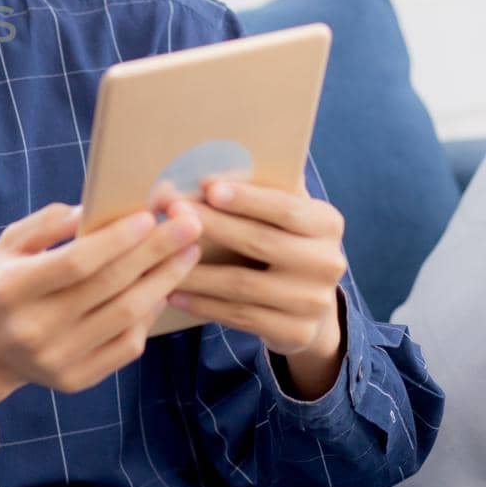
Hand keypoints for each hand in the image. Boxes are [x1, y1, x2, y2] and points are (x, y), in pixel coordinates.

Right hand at [0, 199, 202, 447]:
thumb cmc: (4, 285)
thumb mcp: (10, 245)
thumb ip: (47, 224)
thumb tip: (94, 209)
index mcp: (13, 289)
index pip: (76, 263)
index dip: (117, 240)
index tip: (150, 216)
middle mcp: (35, 328)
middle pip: (109, 287)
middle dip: (156, 252)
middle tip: (190, 224)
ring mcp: (58, 358)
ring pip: (126, 316)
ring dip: (164, 281)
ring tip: (188, 253)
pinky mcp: (77, 380)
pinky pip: (127, 345)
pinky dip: (150, 315)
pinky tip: (163, 288)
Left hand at [166, 177, 347, 396]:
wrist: (311, 305)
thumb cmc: (283, 242)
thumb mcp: (284, 214)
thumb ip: (263, 188)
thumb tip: (214, 153)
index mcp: (326, 223)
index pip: (285, 208)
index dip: (247, 198)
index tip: (207, 186)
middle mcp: (327, 262)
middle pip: (259, 242)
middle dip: (211, 226)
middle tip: (171, 213)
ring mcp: (313, 302)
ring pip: (242, 284)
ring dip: (195, 269)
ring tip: (158, 256)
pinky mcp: (296, 333)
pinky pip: (239, 316)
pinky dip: (203, 303)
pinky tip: (173, 292)